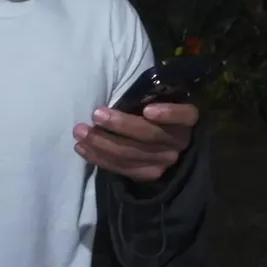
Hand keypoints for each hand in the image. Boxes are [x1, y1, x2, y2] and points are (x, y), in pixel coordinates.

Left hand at [73, 103, 197, 182]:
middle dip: (119, 126)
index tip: (148, 109)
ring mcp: (164, 162)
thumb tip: (121, 92)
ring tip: (80, 132)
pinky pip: (121, 168)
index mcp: (186, 119)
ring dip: (101, 143)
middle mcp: (178, 142)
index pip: (183, 116)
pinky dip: (99, 158)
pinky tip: (81, 148)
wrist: (168, 142)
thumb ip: (150, 95)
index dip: (167, 114)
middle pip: (148, 136)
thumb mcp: (162, 98)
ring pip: (130, 154)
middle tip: (95, 114)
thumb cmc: (159, 109)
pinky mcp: (148, 175)